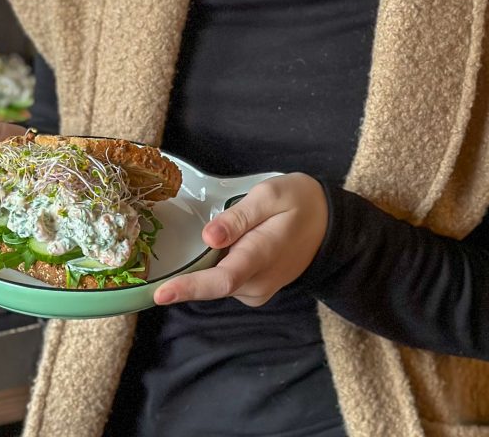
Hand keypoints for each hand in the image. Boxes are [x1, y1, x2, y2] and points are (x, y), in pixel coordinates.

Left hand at [153, 173, 327, 307]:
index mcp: (261, 254)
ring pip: (217, 282)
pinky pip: (226, 281)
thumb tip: (209, 238)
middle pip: (213, 282)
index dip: (189, 287)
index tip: (160, 293)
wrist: (328, 224)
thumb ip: (239, 217)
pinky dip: (219, 265)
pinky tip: (232, 244)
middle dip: (193, 266)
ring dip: (209, 262)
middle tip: (202, 234)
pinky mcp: (254, 292)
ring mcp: (257, 291)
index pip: (222, 279)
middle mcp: (258, 282)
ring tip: (233, 230)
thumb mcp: (270, 195)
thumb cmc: (298, 202)